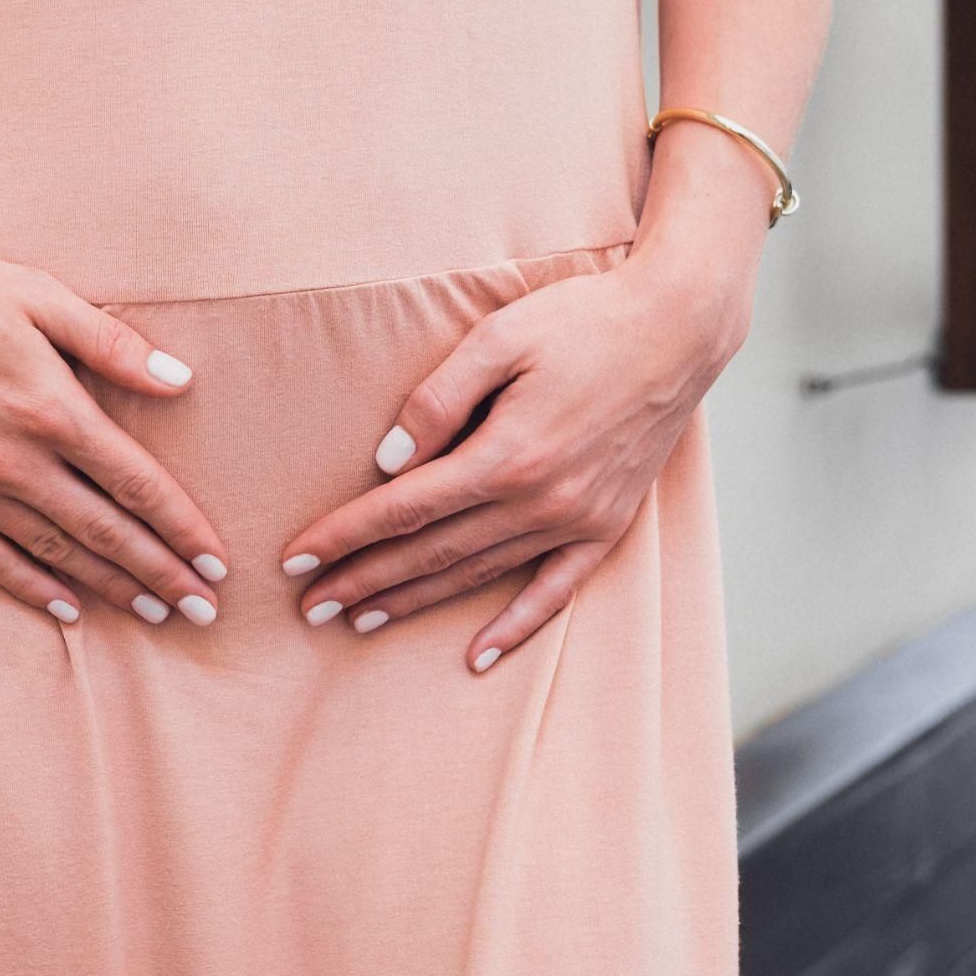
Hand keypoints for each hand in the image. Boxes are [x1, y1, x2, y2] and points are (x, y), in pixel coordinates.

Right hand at [0, 215, 227, 626]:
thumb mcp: (34, 294)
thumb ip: (110, 342)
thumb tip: (180, 379)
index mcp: (49, 407)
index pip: (136, 484)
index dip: (182, 528)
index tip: (218, 564)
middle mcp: (12, 460)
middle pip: (106, 532)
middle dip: (162, 575)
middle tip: (205, 614)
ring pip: (55, 553)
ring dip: (110, 588)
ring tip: (155, 614)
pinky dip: (32, 588)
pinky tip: (68, 609)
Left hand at [279, 251, 751, 670]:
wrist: (679, 326)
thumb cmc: (583, 319)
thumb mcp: (499, 337)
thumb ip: (437, 399)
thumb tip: (386, 461)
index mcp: (507, 454)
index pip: (404, 509)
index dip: (345, 536)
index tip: (296, 561)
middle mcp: (542, 500)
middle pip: (432, 552)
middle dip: (364, 581)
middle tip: (309, 609)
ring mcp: (578, 519)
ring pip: (479, 574)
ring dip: (417, 601)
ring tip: (362, 620)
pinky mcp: (607, 525)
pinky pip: (555, 591)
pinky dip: (516, 626)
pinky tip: (477, 655)